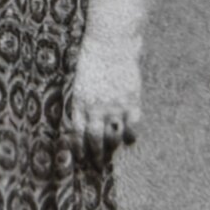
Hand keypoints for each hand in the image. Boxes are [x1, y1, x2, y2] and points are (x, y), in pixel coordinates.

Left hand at [68, 38, 141, 163]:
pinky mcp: (131, 101)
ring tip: (111, 154)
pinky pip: (132, 126)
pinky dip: (131, 135)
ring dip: (112, 148)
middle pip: (95, 139)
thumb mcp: (80, 82)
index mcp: (80, 102)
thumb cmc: (92, 59)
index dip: (79, 148)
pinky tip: (129, 139)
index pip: (77, 133)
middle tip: (96, 165)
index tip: (81, 158)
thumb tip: (83, 123)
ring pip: (113, 137)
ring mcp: (115, 106)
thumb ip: (82, 102)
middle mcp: (96, 108)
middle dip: (95, 155)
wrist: (111, 43)